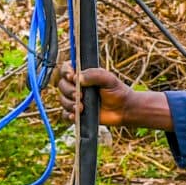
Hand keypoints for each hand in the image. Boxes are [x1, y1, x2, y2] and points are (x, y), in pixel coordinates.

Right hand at [56, 65, 171, 131]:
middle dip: (68, 91)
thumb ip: (94, 75)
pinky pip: (65, 114)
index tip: (71, 77)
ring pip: (62, 100)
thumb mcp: (109, 79)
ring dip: (69, 104)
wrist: (123, 109)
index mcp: (83, 75)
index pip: (66, 69)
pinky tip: (75, 116)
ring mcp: (75, 100)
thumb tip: (77, 78)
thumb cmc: (117, 91)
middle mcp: (76, 86)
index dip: (65, 72)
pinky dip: (68, 115)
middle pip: (62, 85)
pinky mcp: (77, 113)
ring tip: (82, 107)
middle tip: (79, 95)